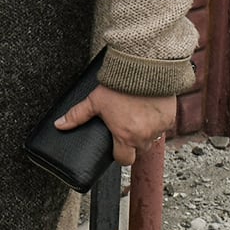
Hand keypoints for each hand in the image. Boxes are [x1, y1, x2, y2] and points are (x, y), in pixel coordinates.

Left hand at [53, 84, 175, 165]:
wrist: (145, 69)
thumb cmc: (121, 85)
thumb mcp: (95, 101)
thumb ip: (77, 115)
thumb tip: (59, 125)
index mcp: (125, 137)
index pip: (124, 160)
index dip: (119, 155)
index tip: (116, 147)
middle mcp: (144, 137)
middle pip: (139, 150)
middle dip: (133, 143)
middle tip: (126, 128)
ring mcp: (159, 129)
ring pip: (152, 139)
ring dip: (146, 133)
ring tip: (137, 117)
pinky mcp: (170, 118)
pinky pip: (164, 127)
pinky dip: (157, 121)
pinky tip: (149, 110)